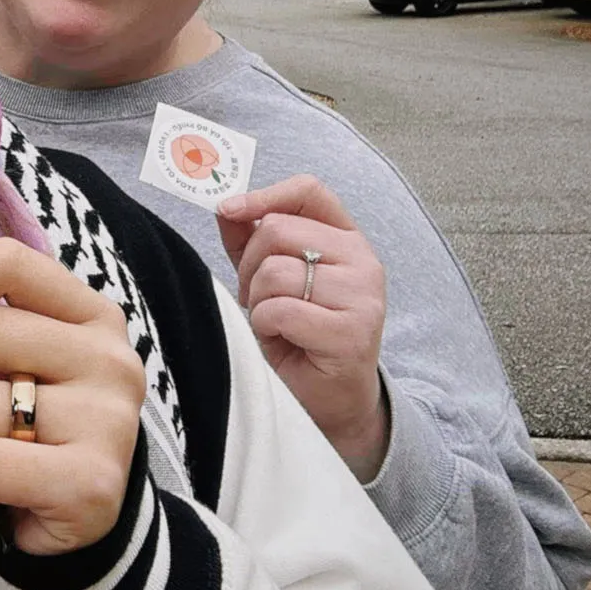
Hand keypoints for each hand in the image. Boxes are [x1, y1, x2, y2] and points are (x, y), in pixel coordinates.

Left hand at [217, 175, 388, 480]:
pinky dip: (266, 326)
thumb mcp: (269, 277)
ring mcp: (363, 296)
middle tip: (256, 297)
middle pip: (278, 230)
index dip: (264, 194)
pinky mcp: (352, 332)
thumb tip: (226, 207)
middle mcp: (363, 261)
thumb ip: (251, 238)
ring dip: (258, 302)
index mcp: (346, 239)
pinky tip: (283, 340)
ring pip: (275, 272)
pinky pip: (280, 310)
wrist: (328, 398)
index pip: (309, 191)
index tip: (230, 210)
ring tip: (275, 323)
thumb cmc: (297, 332)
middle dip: (250, 265)